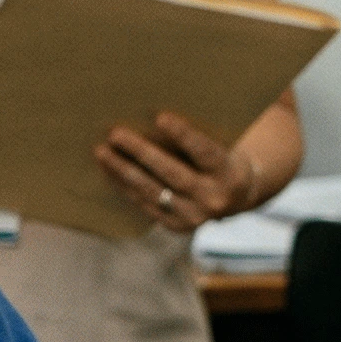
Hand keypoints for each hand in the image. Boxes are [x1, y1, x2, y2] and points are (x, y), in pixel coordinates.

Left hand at [96, 112, 256, 233]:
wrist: (239, 197)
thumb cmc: (225, 158)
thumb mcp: (225, 146)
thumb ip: (199, 137)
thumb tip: (156, 115)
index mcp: (230, 174)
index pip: (205, 152)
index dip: (183, 135)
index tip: (160, 117)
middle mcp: (213, 199)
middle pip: (172, 173)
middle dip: (141, 152)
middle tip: (115, 133)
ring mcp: (193, 217)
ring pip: (152, 191)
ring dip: (122, 171)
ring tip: (101, 151)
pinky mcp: (175, 226)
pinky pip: (144, 203)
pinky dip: (124, 185)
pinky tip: (108, 169)